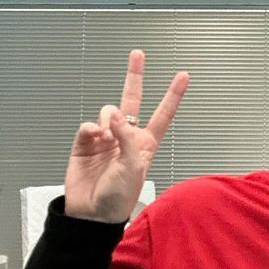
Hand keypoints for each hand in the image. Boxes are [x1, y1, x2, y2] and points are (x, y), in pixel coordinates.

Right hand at [64, 50, 188, 222]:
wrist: (92, 213)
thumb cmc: (119, 196)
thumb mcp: (132, 167)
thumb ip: (126, 138)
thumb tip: (114, 114)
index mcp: (145, 144)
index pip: (162, 114)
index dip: (173, 95)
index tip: (183, 76)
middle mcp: (126, 138)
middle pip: (132, 101)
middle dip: (134, 77)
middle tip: (138, 54)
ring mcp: (105, 139)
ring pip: (107, 112)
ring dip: (108, 119)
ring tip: (105, 137)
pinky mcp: (85, 144)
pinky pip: (88, 126)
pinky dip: (90, 129)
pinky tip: (93, 137)